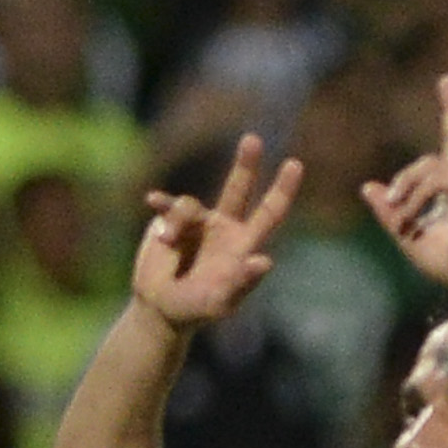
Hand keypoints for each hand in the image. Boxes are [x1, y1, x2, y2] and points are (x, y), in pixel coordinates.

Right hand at [133, 137, 303, 328]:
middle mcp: (224, 226)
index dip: (282, 190)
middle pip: (238, 189)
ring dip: (178, 223)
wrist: (160, 307)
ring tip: (167, 243)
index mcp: (244, 243)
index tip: (295, 164)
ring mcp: (196, 223)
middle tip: (253, 139)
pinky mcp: (168, 222)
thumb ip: (241, 283)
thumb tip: (265, 260)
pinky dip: (161, 205)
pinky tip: (152, 201)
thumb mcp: (220, 302)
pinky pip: (166, 207)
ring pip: (191, 205)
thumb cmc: (197, 308)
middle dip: (246, 165)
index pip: (270, 212)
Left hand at [362, 76, 447, 285]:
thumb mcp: (406, 232)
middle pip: (427, 160)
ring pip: (427, 166)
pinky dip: (418, 197)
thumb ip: (389, 210)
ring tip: (403, 218)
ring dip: (408, 191)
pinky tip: (414, 216)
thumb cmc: (446, 259)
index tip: (446, 80)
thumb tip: (369, 187)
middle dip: (406, 182)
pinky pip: (434, 178)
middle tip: (396, 211)